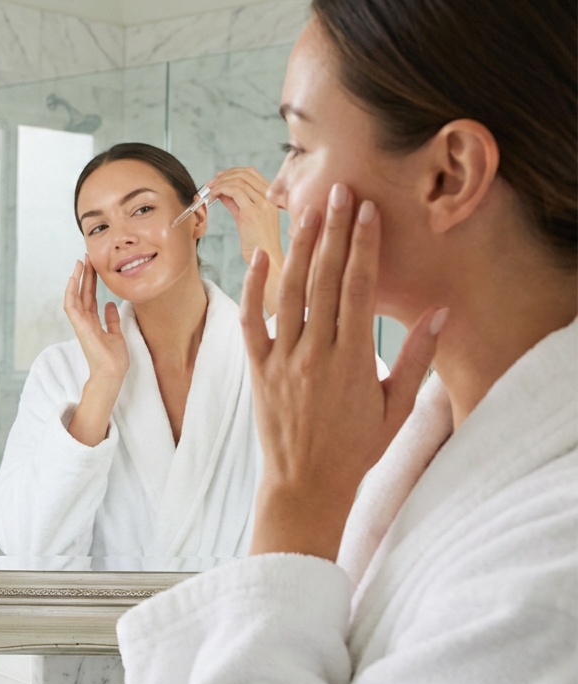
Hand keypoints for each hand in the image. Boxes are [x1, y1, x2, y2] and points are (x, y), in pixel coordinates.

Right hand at [62, 258, 128, 445]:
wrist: (112, 373)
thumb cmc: (114, 359)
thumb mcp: (116, 334)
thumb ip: (111, 319)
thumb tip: (111, 305)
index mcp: (92, 322)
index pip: (89, 297)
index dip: (90, 281)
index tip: (93, 265)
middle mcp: (84, 321)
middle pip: (82, 293)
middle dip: (84, 274)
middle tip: (86, 257)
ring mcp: (80, 324)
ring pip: (74, 296)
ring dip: (76, 279)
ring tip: (80, 262)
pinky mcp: (80, 327)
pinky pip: (71, 306)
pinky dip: (70, 291)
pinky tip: (73, 278)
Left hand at [208, 167, 284, 315]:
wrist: (267, 263)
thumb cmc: (257, 245)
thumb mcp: (247, 219)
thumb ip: (237, 203)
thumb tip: (222, 191)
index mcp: (272, 198)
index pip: (252, 173)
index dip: (233, 172)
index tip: (218, 178)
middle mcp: (269, 198)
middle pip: (245, 173)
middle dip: (223, 175)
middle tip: (209, 183)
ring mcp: (262, 204)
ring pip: (238, 180)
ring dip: (219, 183)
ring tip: (208, 191)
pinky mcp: (252, 212)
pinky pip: (233, 191)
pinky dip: (219, 190)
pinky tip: (211, 198)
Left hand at [239, 183, 446, 560]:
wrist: (305, 485)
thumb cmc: (356, 448)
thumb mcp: (397, 407)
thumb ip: (416, 358)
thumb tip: (440, 313)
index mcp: (353, 359)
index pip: (357, 289)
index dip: (362, 246)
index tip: (367, 211)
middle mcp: (315, 353)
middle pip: (323, 280)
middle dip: (331, 232)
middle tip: (338, 192)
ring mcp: (282, 359)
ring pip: (288, 293)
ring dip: (296, 249)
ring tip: (305, 212)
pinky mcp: (257, 369)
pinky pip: (251, 322)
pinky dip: (254, 288)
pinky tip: (260, 257)